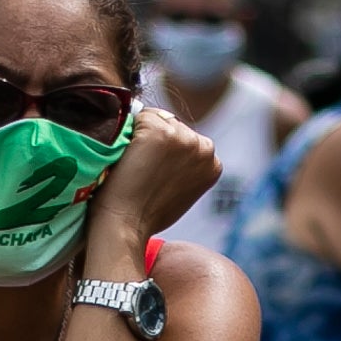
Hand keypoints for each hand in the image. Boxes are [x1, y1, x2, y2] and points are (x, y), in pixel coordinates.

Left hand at [90, 105, 221, 254]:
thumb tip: (173, 152)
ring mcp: (183, 137)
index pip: (186, 140)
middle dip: (156, 140)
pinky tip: (128, 158)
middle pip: (173, 124)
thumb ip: (187, 168)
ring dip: (142, 135)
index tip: (156, 175)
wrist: (126, 223)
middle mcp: (204, 147)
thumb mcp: (182, 191)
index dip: (165, 153)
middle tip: (143, 171)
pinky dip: (129, 132)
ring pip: (157, 118)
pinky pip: (139, 116)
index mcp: (214, 163)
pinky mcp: (159, 131)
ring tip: (136, 166)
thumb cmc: (146, 215)